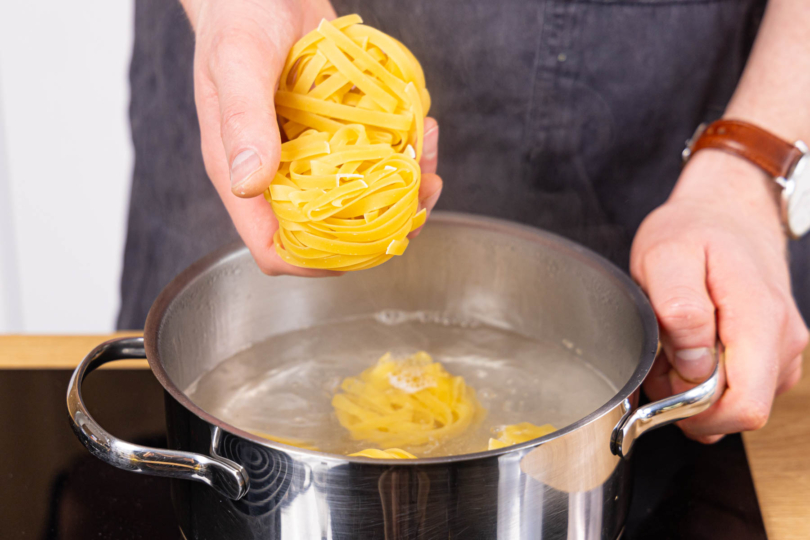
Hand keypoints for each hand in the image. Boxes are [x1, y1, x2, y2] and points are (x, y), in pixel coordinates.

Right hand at [181, 0, 442, 274]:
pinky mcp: (340, 129)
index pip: (275, 247)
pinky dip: (406, 149)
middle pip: (331, 230)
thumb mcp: (237, 64)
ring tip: (429, 155)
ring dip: (405, 186)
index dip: (314, 264)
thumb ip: (243, 122)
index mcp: (245, 173)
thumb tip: (249, 185)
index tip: (363, 253)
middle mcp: (282, 171)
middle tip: (420, 196)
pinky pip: (377, 154)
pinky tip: (423, 127)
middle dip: (381, 225)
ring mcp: (314, 152)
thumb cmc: (236, 18)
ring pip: (363, 195)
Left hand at [630, 150, 807, 442]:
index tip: (664, 385)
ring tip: (674, 345)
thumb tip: (694, 365)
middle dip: (690, 402)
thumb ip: (680, 310)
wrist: (726, 209)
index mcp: (759, 320)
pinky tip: (690, 348)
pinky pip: (741, 387)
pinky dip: (708, 379)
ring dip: (696, 390)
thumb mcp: (667, 256)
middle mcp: (783, 342)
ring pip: (738, 402)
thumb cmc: (694, 230)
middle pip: (740, 412)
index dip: (697, 412)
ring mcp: (783, 350)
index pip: (744, 406)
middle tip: (661, 361)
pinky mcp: (774, 354)